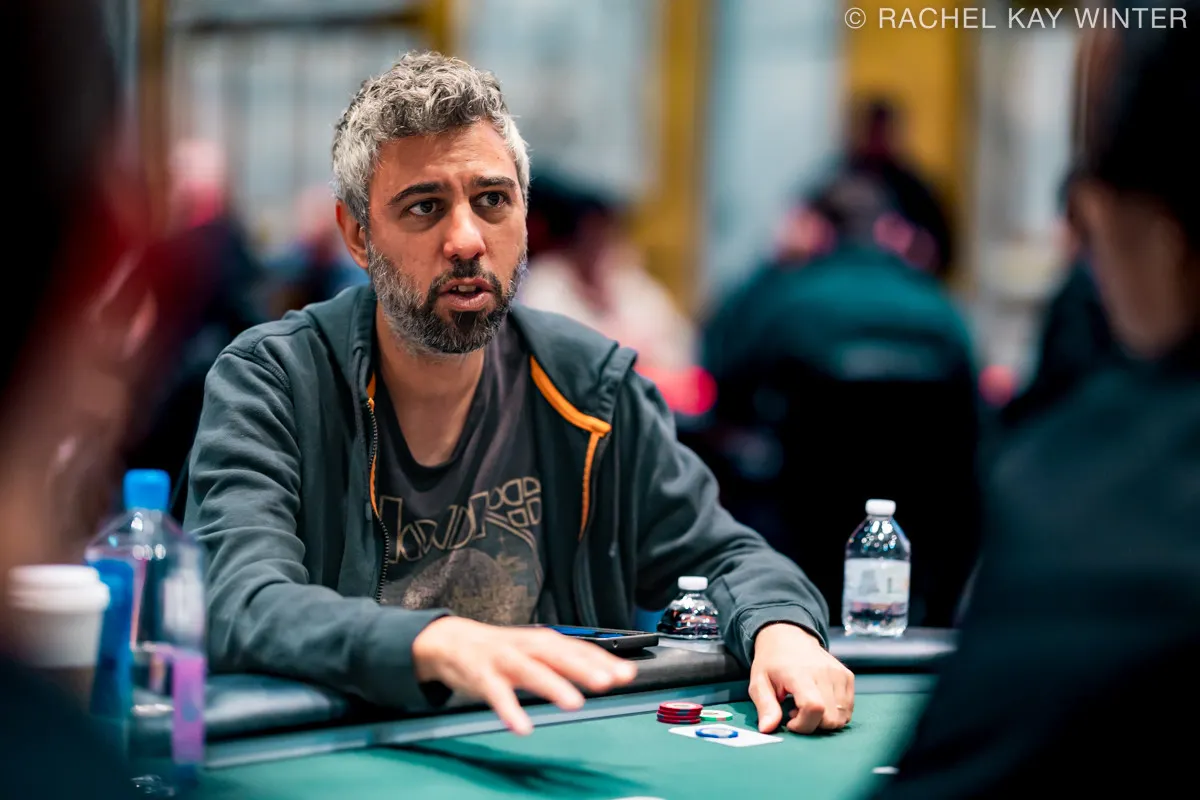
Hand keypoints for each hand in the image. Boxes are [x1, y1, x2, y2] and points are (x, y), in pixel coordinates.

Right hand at [412, 618, 637, 734]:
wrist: (452, 641)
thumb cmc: (502, 649)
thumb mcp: (536, 650)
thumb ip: (569, 662)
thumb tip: (612, 673)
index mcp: (543, 641)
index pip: (578, 648)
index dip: (602, 660)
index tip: (626, 673)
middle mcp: (526, 647)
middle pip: (558, 655)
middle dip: (583, 668)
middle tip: (607, 681)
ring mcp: (503, 660)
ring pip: (530, 671)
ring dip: (552, 685)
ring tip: (573, 703)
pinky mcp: (481, 676)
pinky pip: (496, 694)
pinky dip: (509, 710)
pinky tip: (522, 726)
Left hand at [749, 623, 853, 734]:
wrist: (788, 636)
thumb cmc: (771, 662)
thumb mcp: (758, 683)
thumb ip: (765, 707)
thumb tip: (767, 729)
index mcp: (799, 673)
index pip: (814, 707)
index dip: (803, 724)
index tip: (789, 721)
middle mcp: (824, 672)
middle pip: (830, 718)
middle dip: (812, 724)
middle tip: (795, 712)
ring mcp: (839, 673)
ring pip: (841, 717)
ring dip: (824, 720)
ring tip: (806, 706)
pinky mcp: (848, 676)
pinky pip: (848, 709)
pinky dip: (834, 713)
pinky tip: (819, 702)